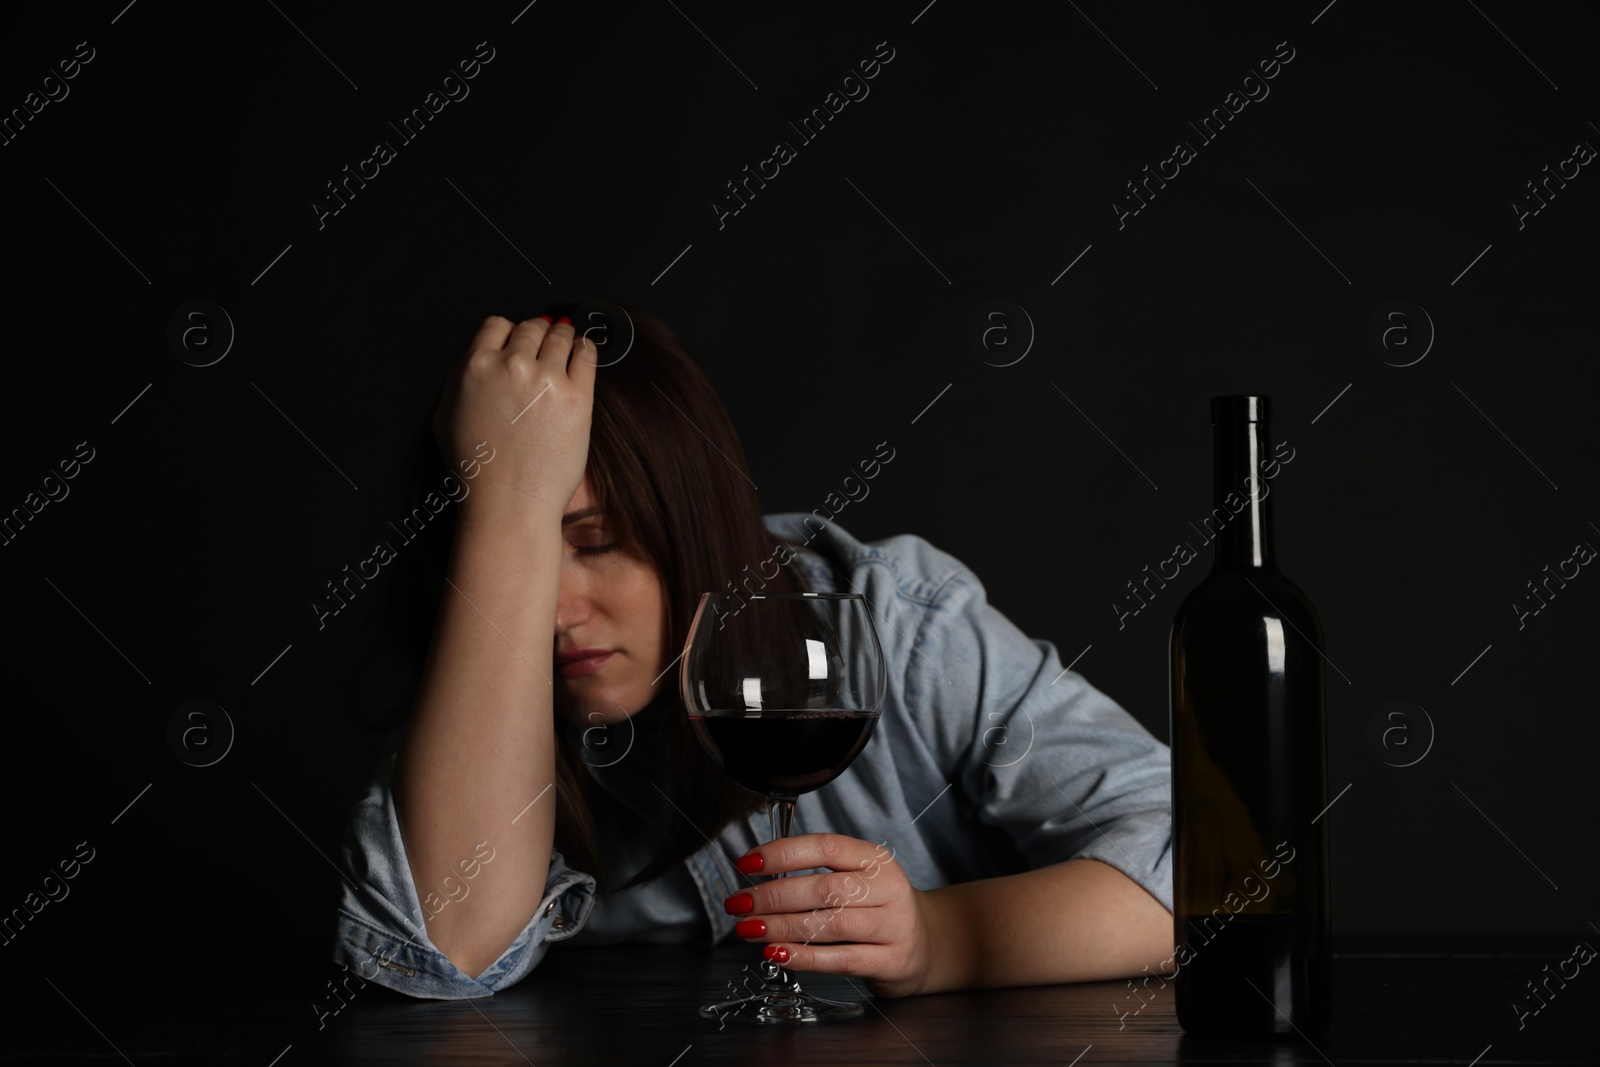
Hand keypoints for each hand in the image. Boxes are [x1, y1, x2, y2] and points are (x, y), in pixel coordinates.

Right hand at [431, 314, 596, 530]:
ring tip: (568, 343)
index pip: (497, 325)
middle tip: (547, 340)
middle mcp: (511, 366)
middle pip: (532, 328)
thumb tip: (479, 358)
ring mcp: (546, 380)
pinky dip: (585, 349)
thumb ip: (460, 379)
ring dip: (564, 337)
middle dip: (539, 333)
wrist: (509, 503)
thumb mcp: (445, 417)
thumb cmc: (477, 470)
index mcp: (475, 367)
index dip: (509, 332)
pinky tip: (584, 353)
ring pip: (561, 336)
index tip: (519, 340)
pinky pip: (587, 354)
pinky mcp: (576, 397)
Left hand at [723, 833, 935, 997]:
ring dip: (782, 927)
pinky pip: (841, 959)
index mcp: (875, 859)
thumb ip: (816, 874)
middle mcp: (888, 888)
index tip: (748, 863)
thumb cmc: (878, 908)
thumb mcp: (858, 878)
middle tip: (739, 904)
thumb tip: (758, 877)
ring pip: (830, 925)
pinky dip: (804, 957)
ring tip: (749, 929)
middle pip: (824, 888)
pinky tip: (777, 954)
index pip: (825, 847)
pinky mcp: (892, 960)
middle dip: (773, 896)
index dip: (783, 853)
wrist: (926, 944)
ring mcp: (893, 925)